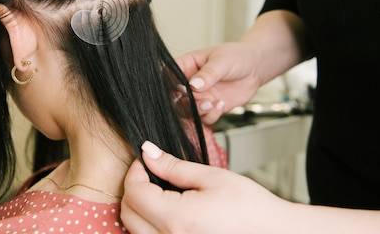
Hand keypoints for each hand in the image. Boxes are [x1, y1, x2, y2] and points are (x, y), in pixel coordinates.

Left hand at [121, 141, 289, 233]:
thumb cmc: (251, 208)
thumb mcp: (212, 178)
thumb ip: (174, 167)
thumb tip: (148, 152)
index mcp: (177, 218)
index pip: (134, 192)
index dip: (135, 171)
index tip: (146, 161)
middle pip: (128, 213)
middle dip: (134, 189)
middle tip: (151, 174)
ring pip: (134, 230)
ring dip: (139, 208)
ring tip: (159, 192)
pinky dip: (148, 226)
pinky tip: (165, 213)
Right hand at [177, 42, 262, 123]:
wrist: (256, 67)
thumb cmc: (237, 56)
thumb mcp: (222, 61)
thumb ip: (208, 74)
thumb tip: (193, 85)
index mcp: (188, 65)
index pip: (169, 75)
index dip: (170, 85)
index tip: (181, 89)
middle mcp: (191, 83)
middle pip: (175, 98)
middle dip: (185, 102)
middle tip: (199, 98)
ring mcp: (201, 96)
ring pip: (188, 111)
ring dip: (198, 110)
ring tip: (211, 103)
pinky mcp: (211, 106)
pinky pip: (204, 118)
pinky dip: (211, 115)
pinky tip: (221, 103)